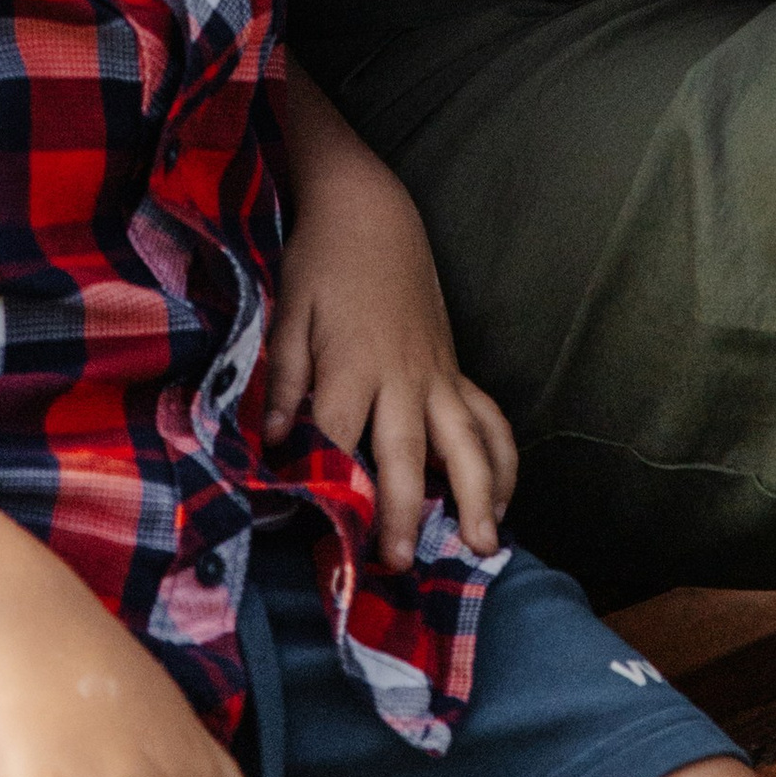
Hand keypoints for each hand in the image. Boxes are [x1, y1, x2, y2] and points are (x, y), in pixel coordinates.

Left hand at [265, 138, 515, 571]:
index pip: (339, 436)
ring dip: (475, 494)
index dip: (329, 487)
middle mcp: (401, 375)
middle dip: (402, 510)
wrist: (371, 212)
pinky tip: (501, 500)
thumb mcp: (289, 309)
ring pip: (466, 441)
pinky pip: (488, 418)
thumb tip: (274, 439)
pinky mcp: (453, 368)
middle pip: (405, 452)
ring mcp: (436, 373)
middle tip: (397, 564)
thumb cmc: (321, 262)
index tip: (318, 538)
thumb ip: (283, 377)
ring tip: (481, 545)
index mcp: (353, 363)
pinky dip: (502, 459)